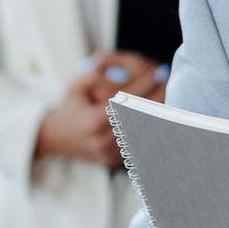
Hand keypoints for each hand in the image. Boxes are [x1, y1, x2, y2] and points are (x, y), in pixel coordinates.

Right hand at [32, 52, 166, 165]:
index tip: (159, 71)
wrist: (57, 139)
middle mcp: (102, 141)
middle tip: (171, 82)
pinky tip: (164, 115)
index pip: (127, 101)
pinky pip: (140, 146)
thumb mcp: (74, 86)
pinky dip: (153, 130)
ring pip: (144, 134)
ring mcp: (111, 154)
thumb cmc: (70, 107)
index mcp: (92, 122)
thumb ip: (93, 74)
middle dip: (159, 98)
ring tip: (171, 97)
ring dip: (160, 114)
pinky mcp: (117, 161)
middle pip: (140, 118)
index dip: (145, 85)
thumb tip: (115, 65)